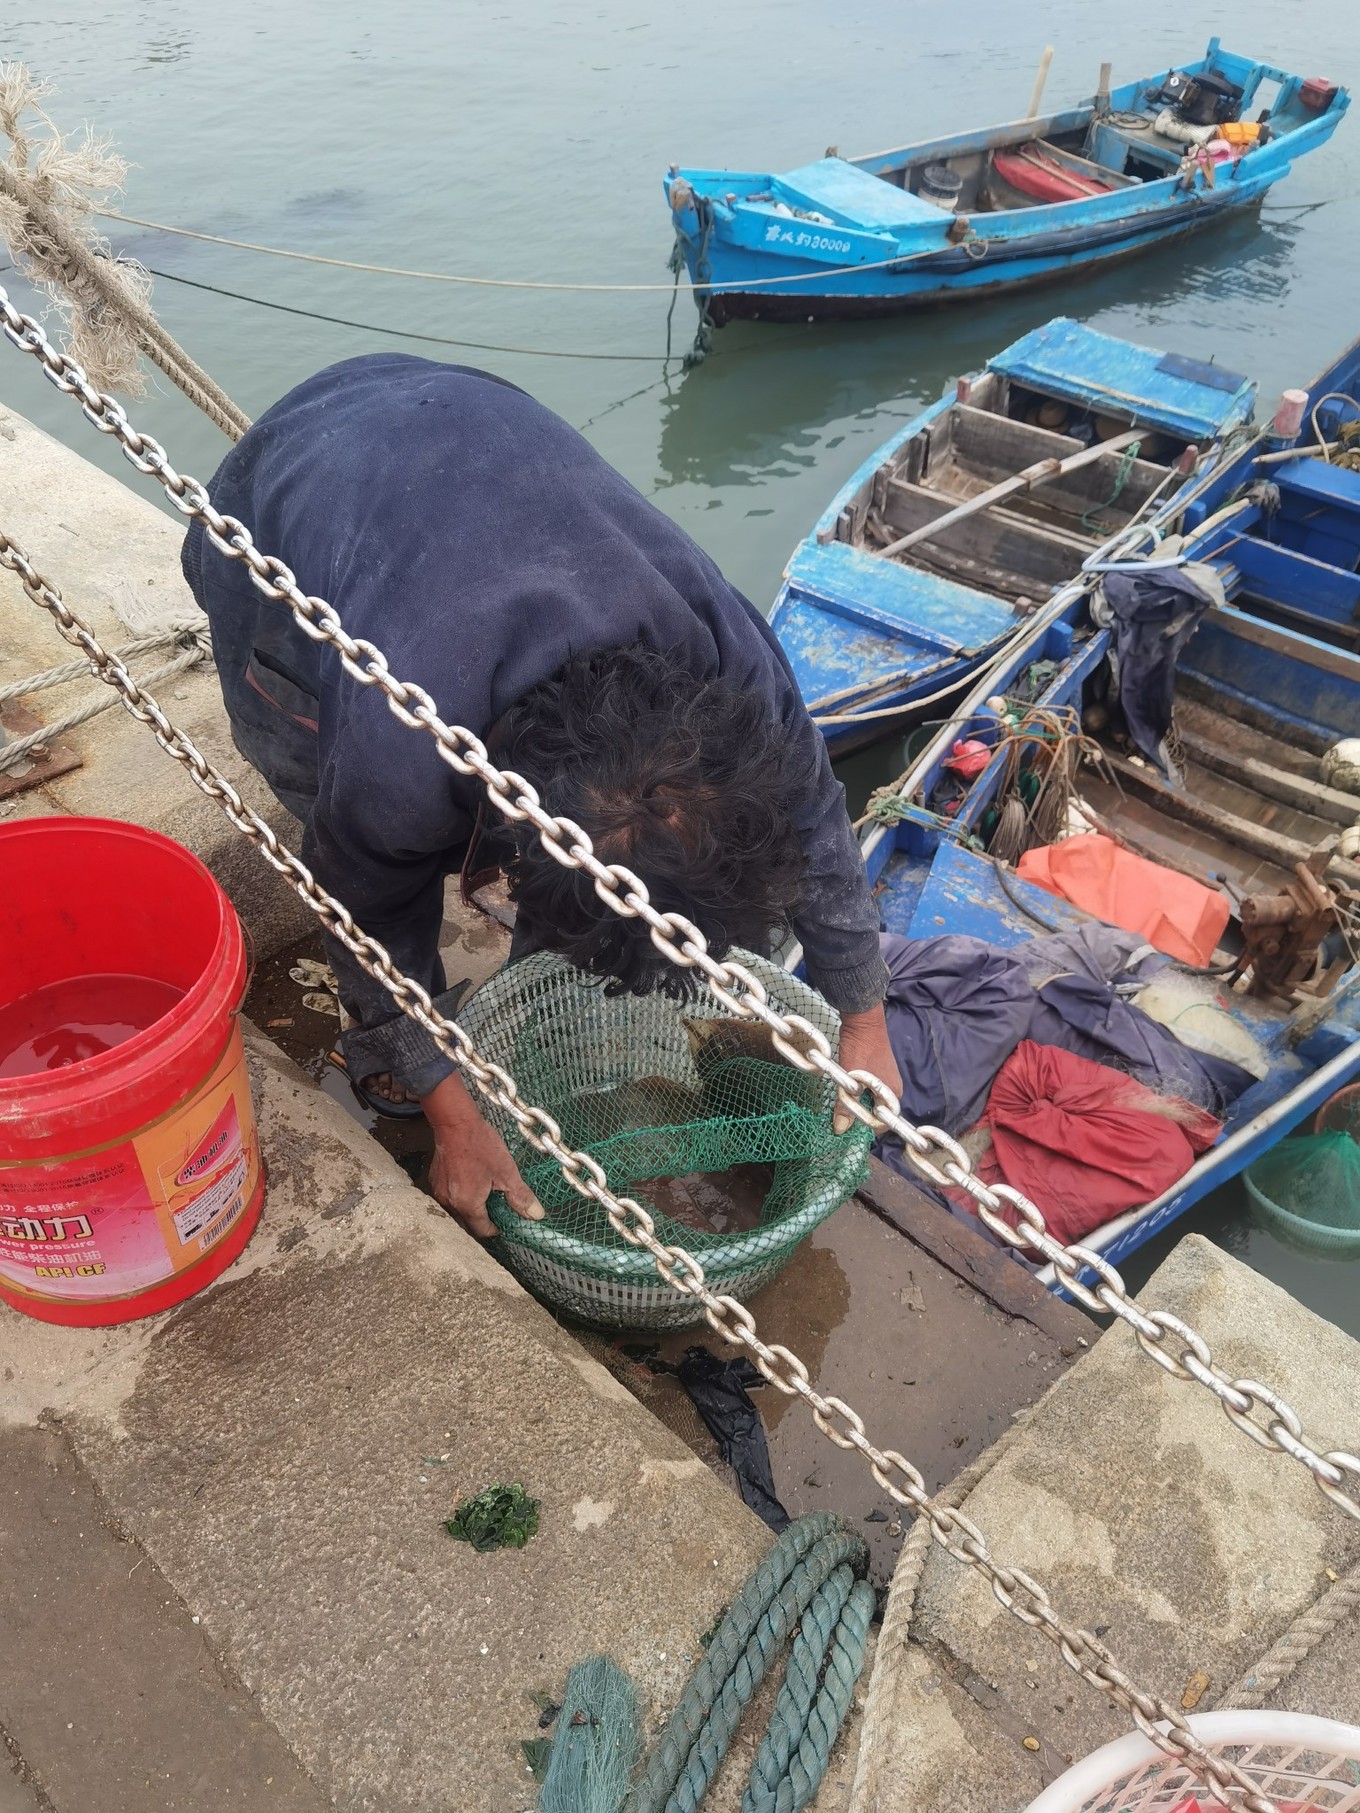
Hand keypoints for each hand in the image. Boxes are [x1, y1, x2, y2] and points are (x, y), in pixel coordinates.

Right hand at [420, 1073, 543, 1238]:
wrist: (455, 1123)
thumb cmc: (481, 1146)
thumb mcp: (507, 1171)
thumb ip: (521, 1196)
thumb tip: (536, 1215)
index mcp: (467, 1205)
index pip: (481, 1230)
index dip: (495, 1230)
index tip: (504, 1223)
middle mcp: (449, 1203)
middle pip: (466, 1225)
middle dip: (481, 1224)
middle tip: (495, 1214)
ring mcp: (438, 1192)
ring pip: (455, 1214)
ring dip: (469, 1213)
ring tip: (483, 1202)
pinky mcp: (433, 1181)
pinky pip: (447, 1200)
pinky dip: (459, 1201)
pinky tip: (469, 1189)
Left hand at [833, 1005, 901, 1134]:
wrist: (863, 1020)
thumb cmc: (860, 1048)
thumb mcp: (850, 1080)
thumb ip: (845, 1106)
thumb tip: (840, 1129)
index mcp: (893, 1094)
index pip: (881, 1122)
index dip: (863, 1124)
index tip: (847, 1123)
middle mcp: (893, 1089)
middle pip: (875, 1111)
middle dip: (858, 1112)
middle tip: (842, 1107)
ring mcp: (887, 1079)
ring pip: (869, 1100)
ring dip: (856, 1100)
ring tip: (843, 1093)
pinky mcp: (878, 1071)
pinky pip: (868, 1089)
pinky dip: (857, 1090)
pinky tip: (847, 1084)